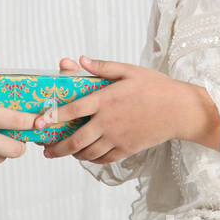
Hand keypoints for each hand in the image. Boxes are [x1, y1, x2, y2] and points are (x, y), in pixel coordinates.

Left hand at [38, 55, 207, 162]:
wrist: (181, 110)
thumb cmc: (155, 87)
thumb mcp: (129, 71)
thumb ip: (103, 67)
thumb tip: (80, 60)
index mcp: (106, 100)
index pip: (72, 110)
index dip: (53, 117)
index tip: (38, 124)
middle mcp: (108, 122)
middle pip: (76, 140)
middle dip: (57, 147)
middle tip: (45, 150)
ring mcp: (118, 138)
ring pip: (88, 152)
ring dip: (73, 154)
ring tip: (63, 152)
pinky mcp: (128, 149)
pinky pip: (104, 159)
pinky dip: (92, 159)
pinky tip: (87, 155)